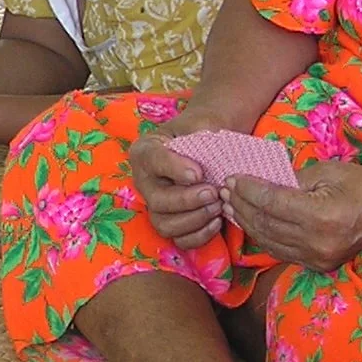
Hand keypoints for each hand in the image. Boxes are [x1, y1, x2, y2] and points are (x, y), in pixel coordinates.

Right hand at [123, 123, 226, 248]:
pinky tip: (217, 221)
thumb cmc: (205, 130)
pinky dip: (199, 235)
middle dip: (187, 200)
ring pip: (164, 224)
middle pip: (156, 200)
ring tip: (218, 206)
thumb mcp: (202, 122)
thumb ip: (200, 136)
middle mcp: (144, 181)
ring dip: (194, 219)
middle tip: (214, 192)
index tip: (199, 173)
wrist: (214, 142)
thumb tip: (199, 169)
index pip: (151, 160)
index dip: (173, 169)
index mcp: (145, 151)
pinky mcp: (172, 222)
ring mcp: (156, 205)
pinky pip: (179, 240)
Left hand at [223, 159, 361, 273]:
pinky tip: (251, 222)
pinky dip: (263, 236)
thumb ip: (291, 179)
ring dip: (247, 223)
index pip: (271, 202)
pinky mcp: (318, 265)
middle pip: (266, 224)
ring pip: (269, 241)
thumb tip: (259, 181)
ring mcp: (317, 257)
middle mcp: (317, 241)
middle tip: (225, 191)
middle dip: (241, 206)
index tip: (232, 179)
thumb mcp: (326, 172)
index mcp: (321, 215)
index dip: (248, 190)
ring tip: (231, 205)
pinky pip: (281, 251)